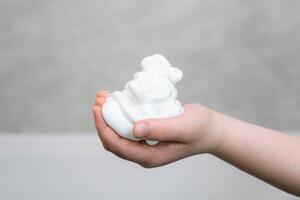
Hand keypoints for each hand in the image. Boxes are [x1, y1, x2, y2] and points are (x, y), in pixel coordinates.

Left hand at [93, 90, 220, 167]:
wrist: (210, 130)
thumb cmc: (199, 128)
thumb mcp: (182, 128)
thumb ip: (160, 129)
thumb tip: (135, 129)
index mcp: (149, 156)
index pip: (117, 145)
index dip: (103, 127)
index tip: (98, 107)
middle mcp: (143, 153)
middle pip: (112, 141)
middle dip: (102, 121)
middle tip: (100, 98)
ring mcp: (144, 146)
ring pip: (117, 134)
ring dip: (108, 117)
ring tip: (105, 97)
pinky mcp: (147, 136)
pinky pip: (126, 128)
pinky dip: (118, 115)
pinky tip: (119, 101)